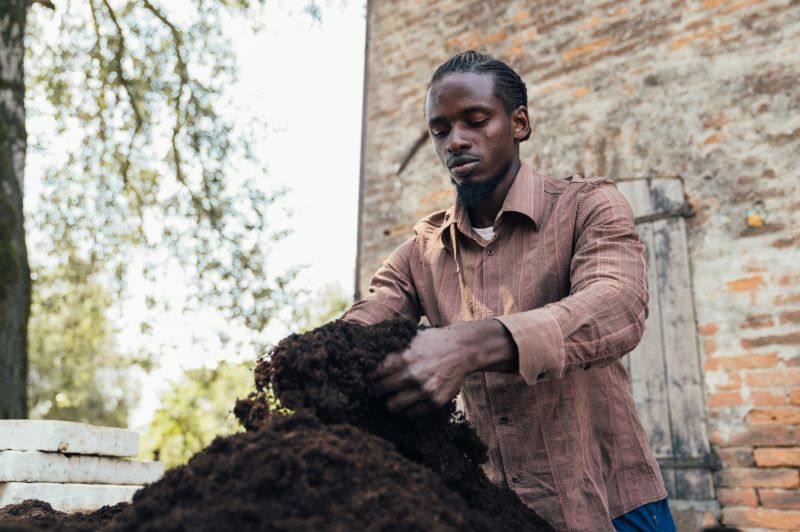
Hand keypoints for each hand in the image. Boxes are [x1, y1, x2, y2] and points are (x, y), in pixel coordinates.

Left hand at [370, 320, 516, 416]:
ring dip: (391, 401)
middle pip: (380, 390)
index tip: (370, 377)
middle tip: (380, 387)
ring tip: (395, 395)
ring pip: (393, 406)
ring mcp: (424, 390)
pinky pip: (411, 413)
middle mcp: (412, 375)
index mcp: (404, 357)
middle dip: (377, 388)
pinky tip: (411, 398)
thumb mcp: (413, 338)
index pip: (374, 373)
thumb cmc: (435, 342)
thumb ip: (394, 347)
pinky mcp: (435, 401)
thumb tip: (369, 350)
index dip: (370, 376)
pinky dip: (408, 408)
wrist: (464, 350)